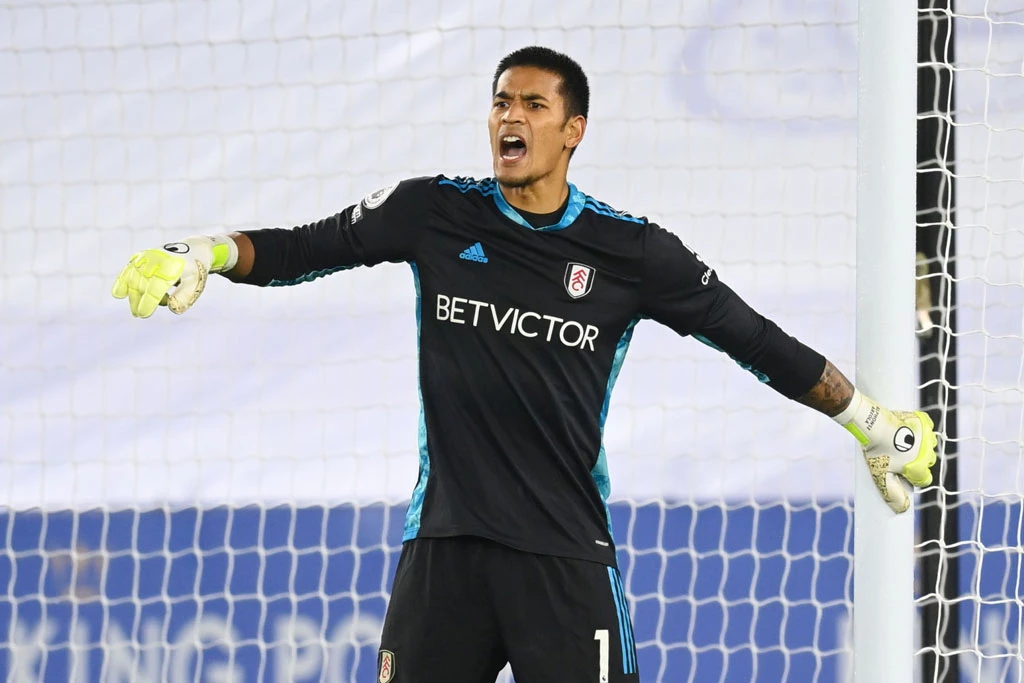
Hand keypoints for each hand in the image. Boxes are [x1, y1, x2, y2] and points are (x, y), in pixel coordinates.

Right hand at [112, 236, 234, 317]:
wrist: (193, 250)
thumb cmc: (194, 271)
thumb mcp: (195, 283)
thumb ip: (185, 297)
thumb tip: (171, 307)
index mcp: (171, 268)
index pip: (155, 289)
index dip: (147, 303)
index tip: (143, 314)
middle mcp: (157, 261)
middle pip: (142, 285)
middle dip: (138, 302)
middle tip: (139, 315)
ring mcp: (148, 257)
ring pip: (133, 278)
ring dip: (132, 295)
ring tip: (135, 310)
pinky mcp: (142, 256)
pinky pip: (129, 269)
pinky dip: (122, 281)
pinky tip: (119, 294)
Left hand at [842, 398, 937, 512]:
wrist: (872, 424)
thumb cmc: (876, 451)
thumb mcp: (880, 476)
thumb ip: (892, 494)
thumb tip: (902, 509)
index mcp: (920, 467)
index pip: (924, 480)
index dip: (913, 478)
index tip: (901, 473)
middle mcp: (928, 452)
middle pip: (927, 462)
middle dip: (916, 462)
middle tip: (898, 457)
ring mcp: (927, 436)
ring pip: (928, 445)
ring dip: (919, 446)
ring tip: (900, 443)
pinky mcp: (923, 421)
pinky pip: (927, 428)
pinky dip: (920, 430)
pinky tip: (906, 431)